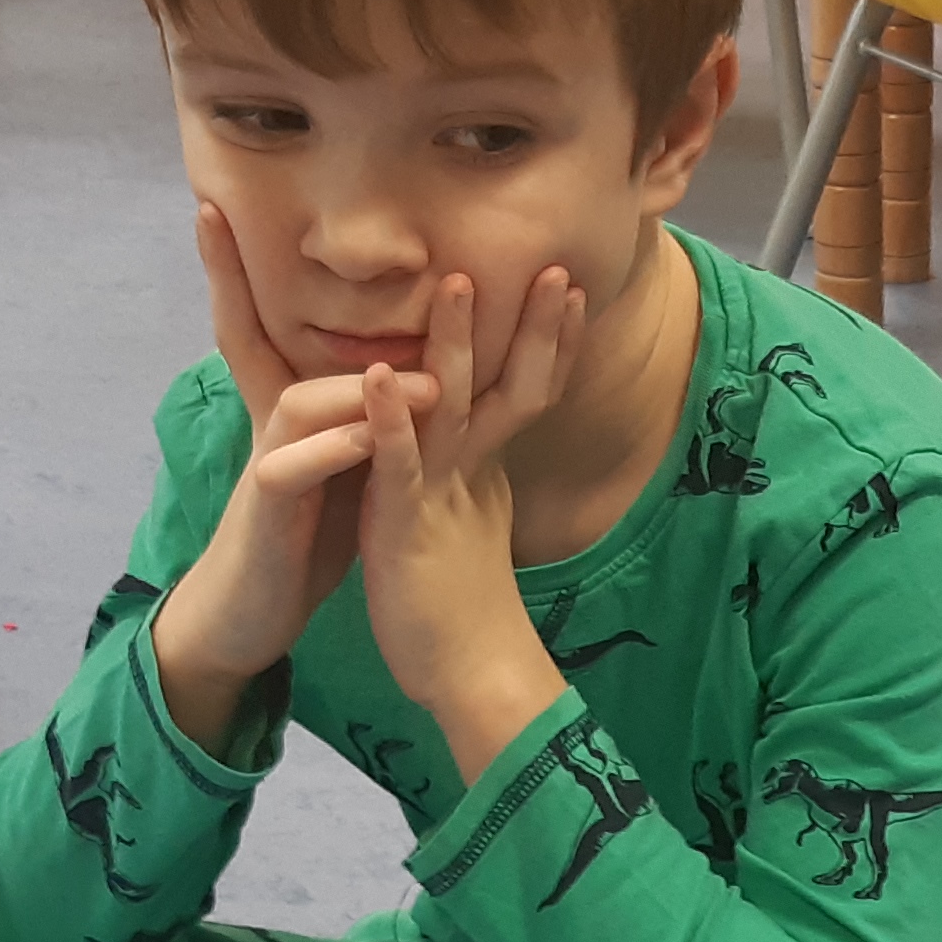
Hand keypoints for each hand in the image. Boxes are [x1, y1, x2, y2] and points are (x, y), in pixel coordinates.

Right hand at [153, 199, 380, 735]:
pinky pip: (293, 471)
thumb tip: (409, 360)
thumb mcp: (342, 458)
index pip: (258, 323)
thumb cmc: (305, 531)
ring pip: (296, 402)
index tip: (208, 204)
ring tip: (426, 379)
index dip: (235, 270)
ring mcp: (268, 466)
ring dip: (357, 386)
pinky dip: (336, 452)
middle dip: (236, 282)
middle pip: (249, 337)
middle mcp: (274, 425)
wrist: (255, 610)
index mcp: (294, 409)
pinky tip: (371, 440)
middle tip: (234, 223)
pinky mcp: (270, 514)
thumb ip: (364, 409)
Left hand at [358, 264, 583, 779]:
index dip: (552, 339)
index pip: (527, 389)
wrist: (470, 676)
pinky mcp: (406, 526)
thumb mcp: (477, 527)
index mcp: (488, 469)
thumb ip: (479, 481)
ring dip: (453, 345)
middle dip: (530, 325)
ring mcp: (444, 495)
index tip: (567, 286)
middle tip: (549, 265)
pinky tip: (374, 374)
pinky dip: (388, 417)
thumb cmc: (466, 609)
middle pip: (510, 384)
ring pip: (452, 406)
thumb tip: (489, 455)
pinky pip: (398, 464)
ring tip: (456, 284)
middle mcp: (475, 472)